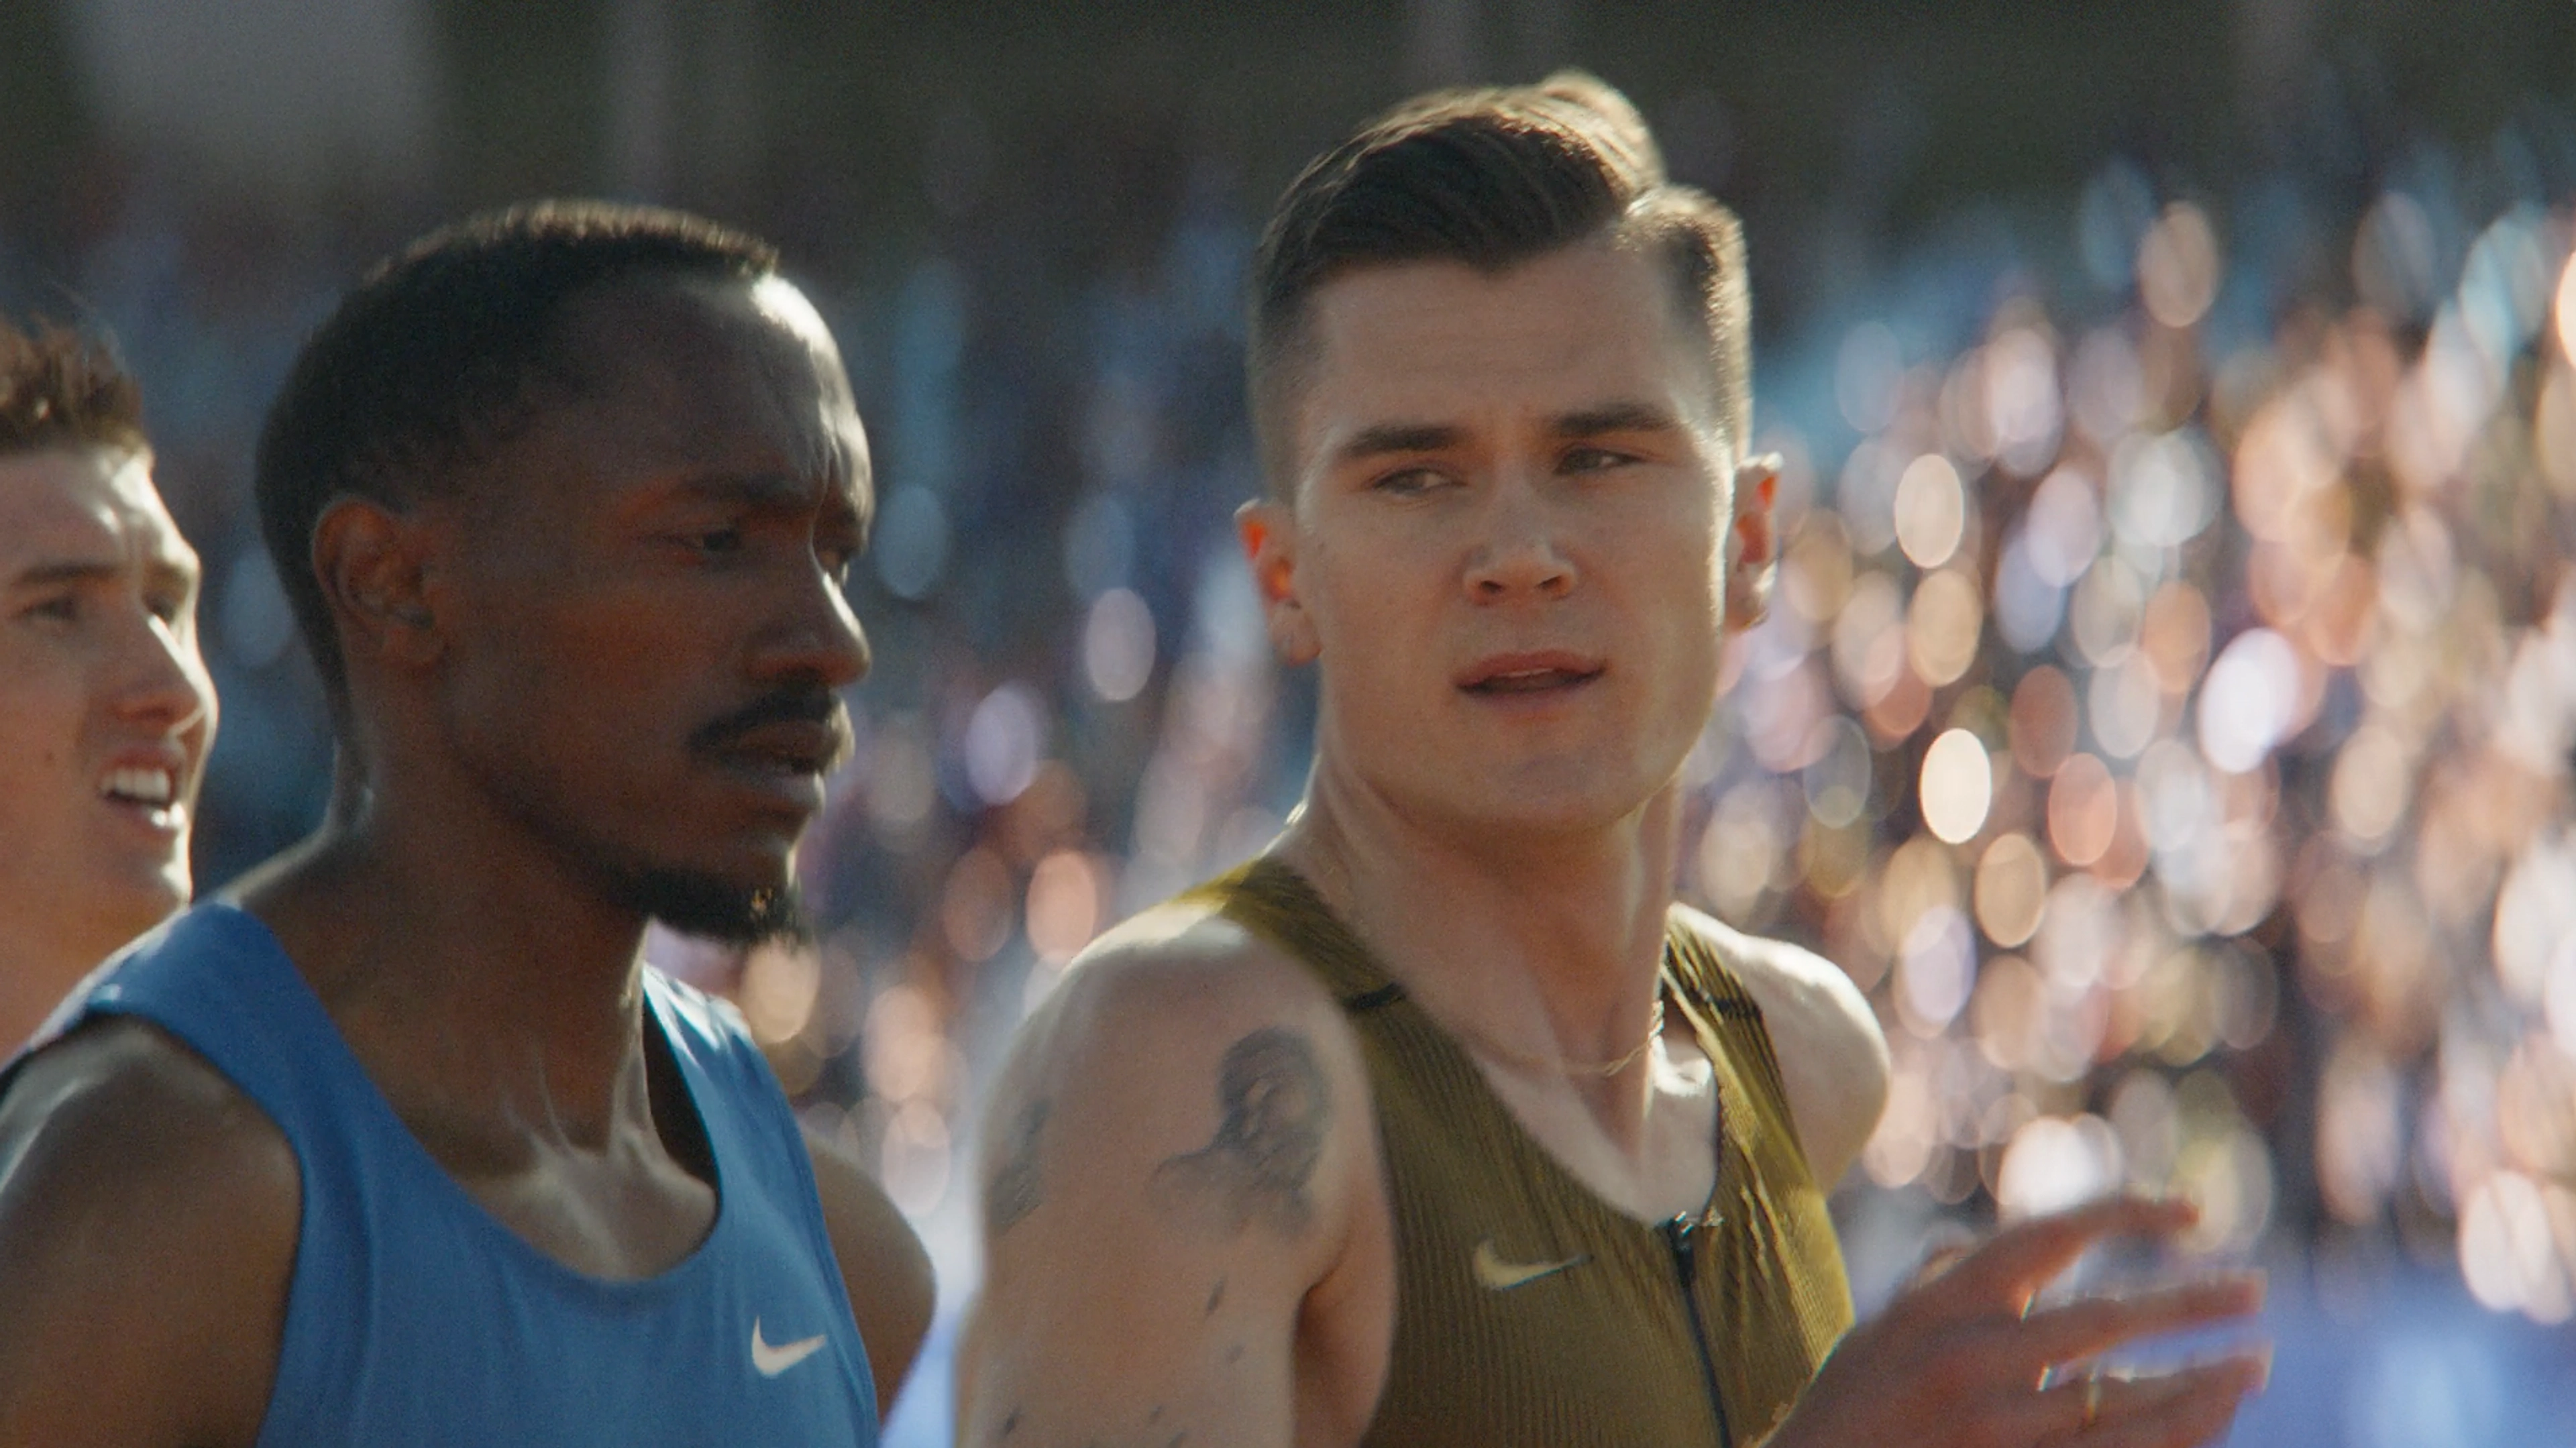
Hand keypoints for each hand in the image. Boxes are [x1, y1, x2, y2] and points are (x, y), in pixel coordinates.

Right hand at [1765, 1196, 2267, 1447]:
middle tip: (2255, 1291)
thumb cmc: (1848, 1403)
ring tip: (2252, 1365)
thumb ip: (1937, 1280)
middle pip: (2105, 1320)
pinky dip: (2166, 1434)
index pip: (2050, 1237)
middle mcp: (1970, 1355)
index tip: (2189, 1211)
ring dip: (2198, 1383)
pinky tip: (2207, 1416)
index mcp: (1944, 1301)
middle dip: (2189, 1303)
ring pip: (2121, 1400)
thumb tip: (1982, 1242)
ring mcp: (1993, 1423)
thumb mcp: (1882, 1325)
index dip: (2124, 1214)